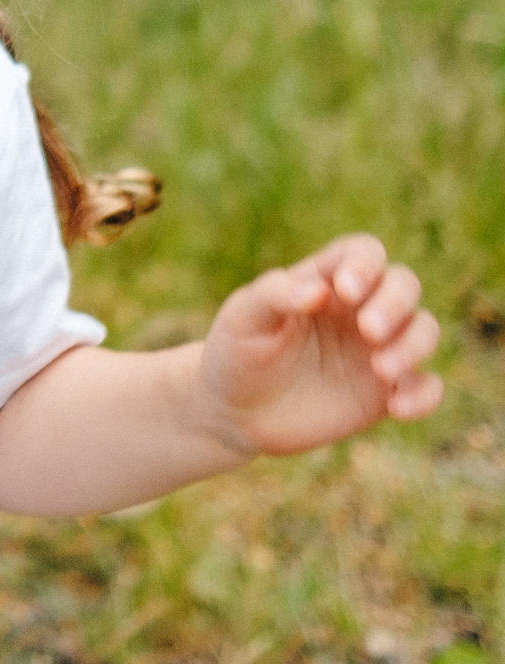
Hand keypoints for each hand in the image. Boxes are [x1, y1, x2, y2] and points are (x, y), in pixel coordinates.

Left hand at [196, 233, 443, 456]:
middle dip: (395, 303)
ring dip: (413, 345)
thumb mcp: (243, 318)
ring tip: (381, 370)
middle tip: (367, 330)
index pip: (364, 252)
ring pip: (424, 330)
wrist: (235, 411)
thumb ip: (276, 295)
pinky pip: (427, 387)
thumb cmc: (237, 352)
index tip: (345, 290)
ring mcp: (377, 350)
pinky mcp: (385, 392)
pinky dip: (424, 395)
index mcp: (325, 282)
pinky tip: (398, 407)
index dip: (365, 264)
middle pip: (404, 285)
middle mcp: (359, 310)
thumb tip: (319, 290)